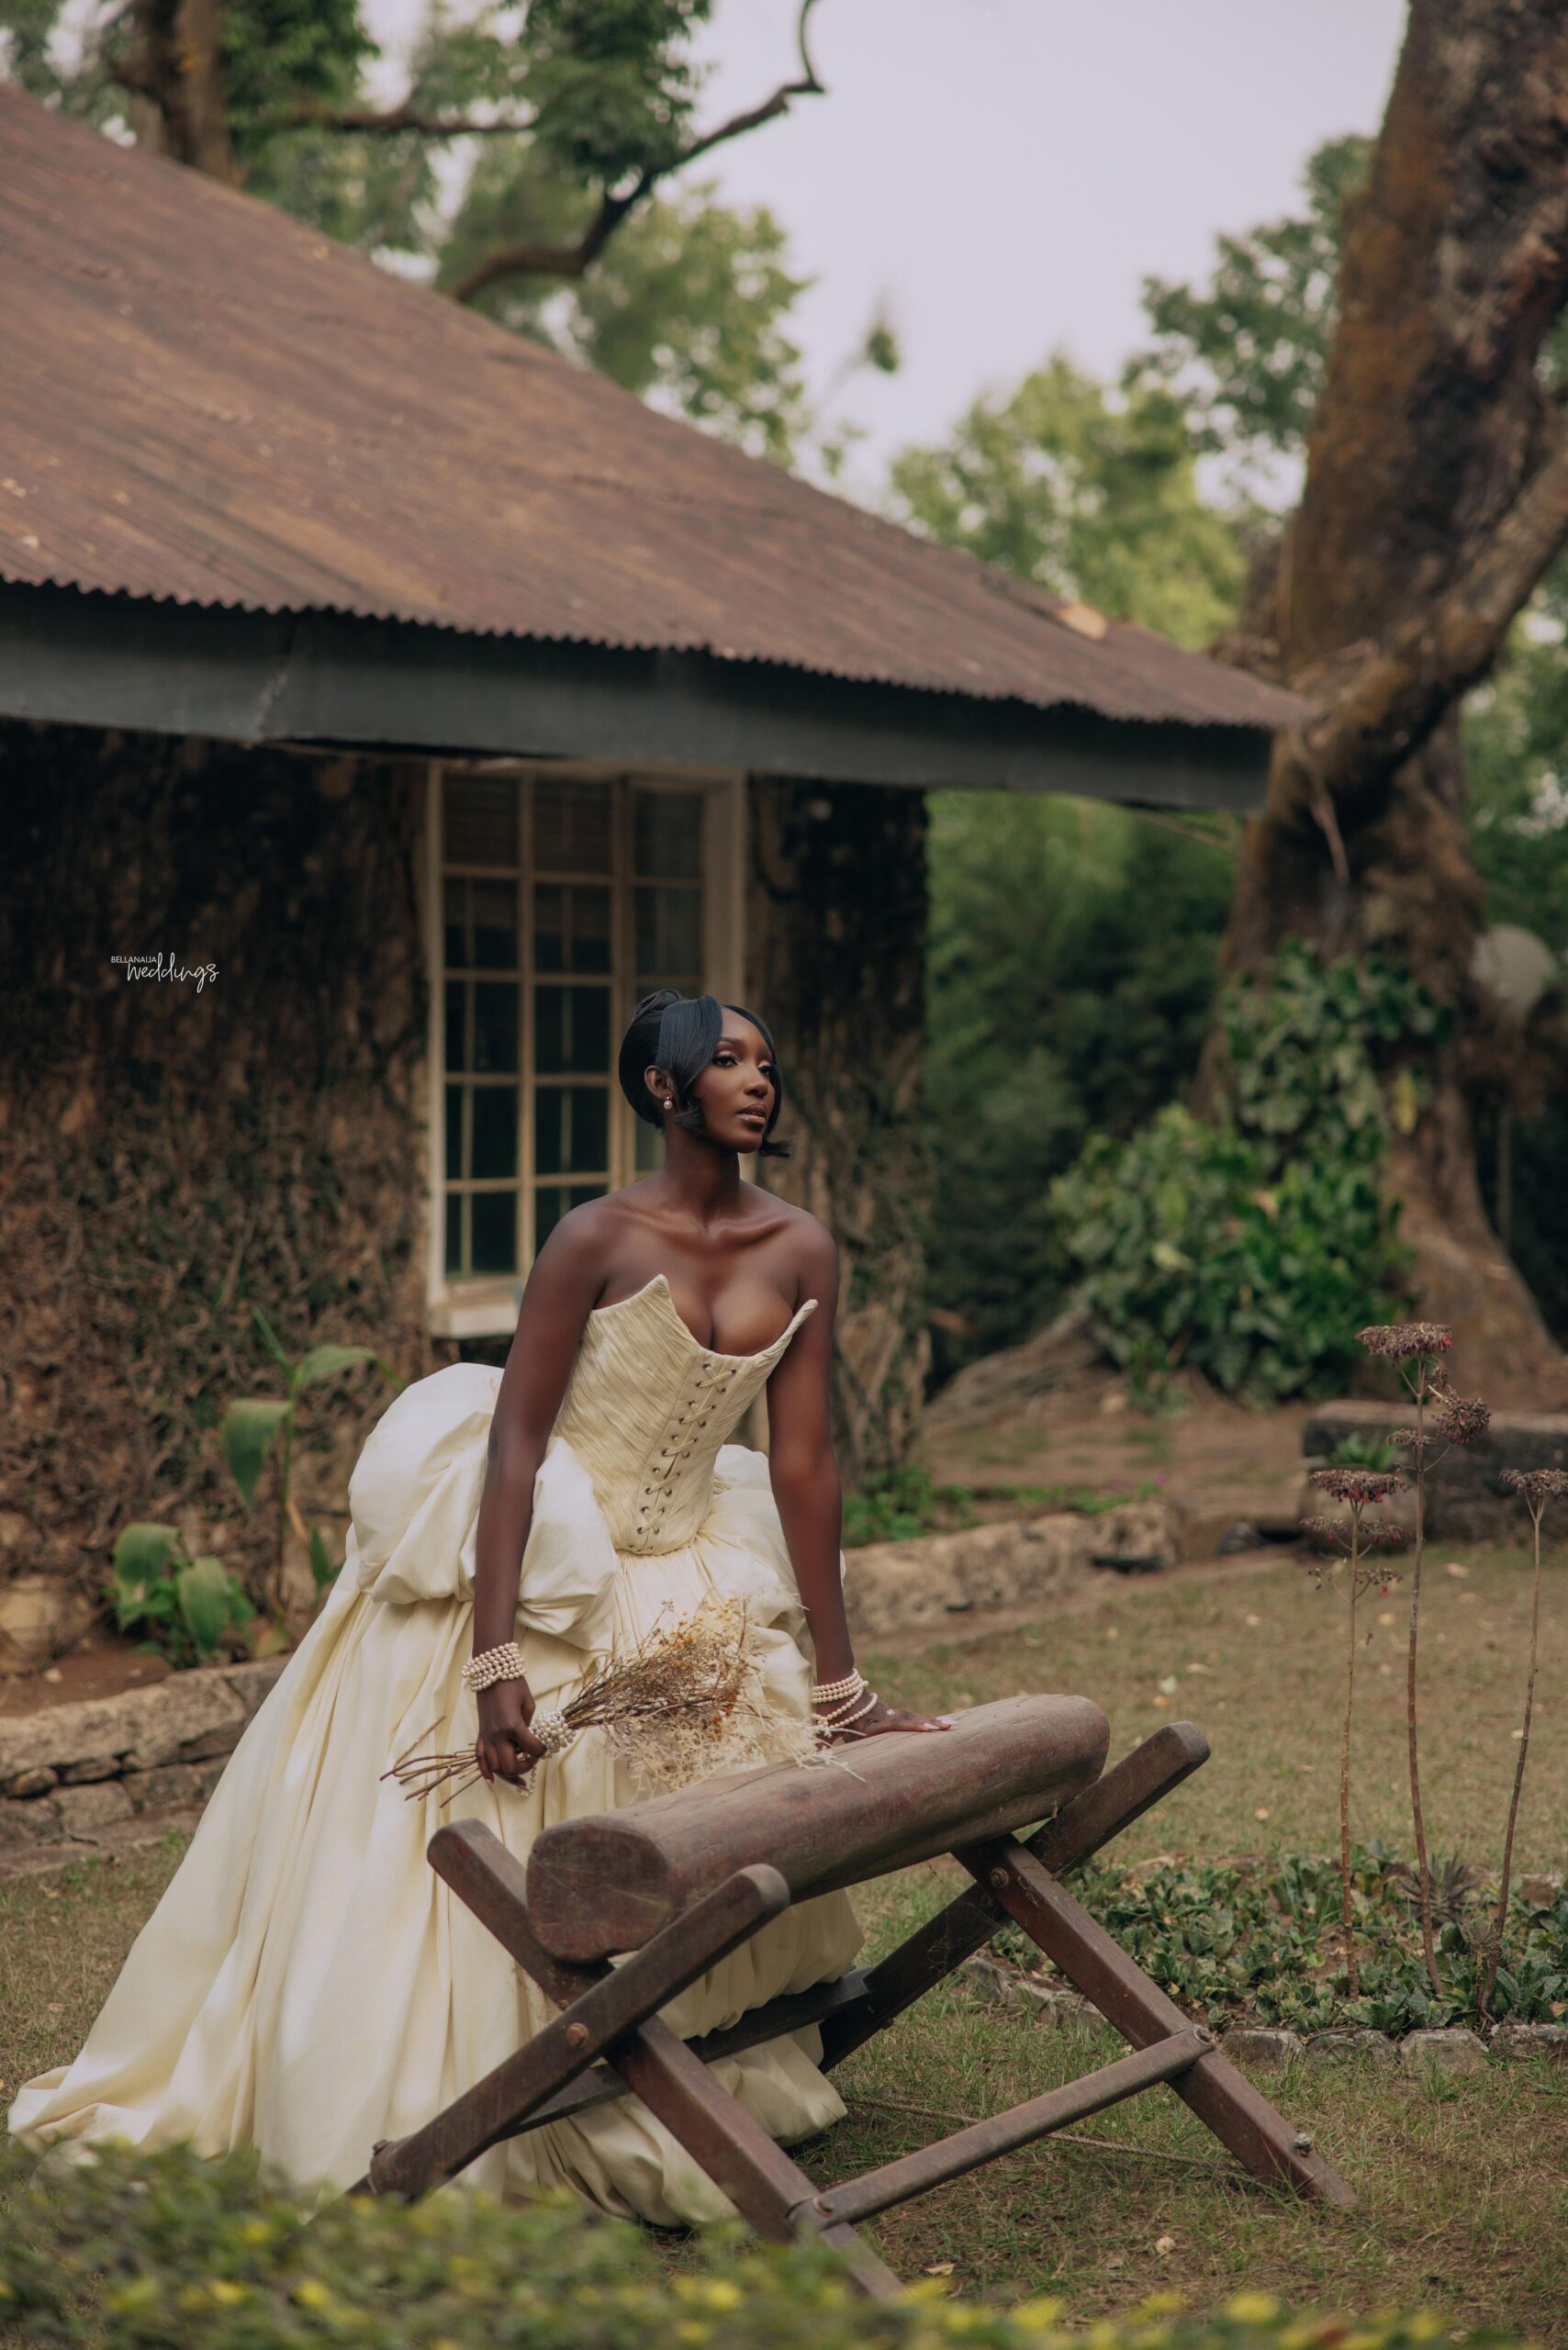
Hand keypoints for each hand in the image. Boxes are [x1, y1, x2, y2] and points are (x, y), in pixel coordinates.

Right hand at [475, 1677, 546, 1785]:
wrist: (490, 1673)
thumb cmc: (512, 1684)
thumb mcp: (528, 1702)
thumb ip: (529, 1725)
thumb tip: (528, 1741)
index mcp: (513, 1725)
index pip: (531, 1749)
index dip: (542, 1750)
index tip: (545, 1746)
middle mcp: (497, 1735)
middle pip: (510, 1766)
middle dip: (524, 1767)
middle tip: (532, 1759)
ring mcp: (486, 1736)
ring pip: (494, 1767)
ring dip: (508, 1774)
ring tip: (519, 1777)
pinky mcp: (480, 1735)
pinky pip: (479, 1759)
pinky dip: (485, 1772)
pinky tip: (492, 1782)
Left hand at [819, 1692, 952, 1738]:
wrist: (834, 1683)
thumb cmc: (827, 1708)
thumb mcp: (822, 1725)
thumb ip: (819, 1741)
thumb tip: (808, 1756)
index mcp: (867, 1723)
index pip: (892, 1725)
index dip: (910, 1727)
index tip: (927, 1730)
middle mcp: (881, 1717)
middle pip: (908, 1719)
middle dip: (929, 1724)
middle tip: (950, 1728)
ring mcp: (886, 1713)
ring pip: (911, 1717)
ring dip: (930, 1721)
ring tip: (952, 1725)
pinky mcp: (888, 1712)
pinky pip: (908, 1717)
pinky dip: (924, 1721)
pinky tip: (938, 1724)